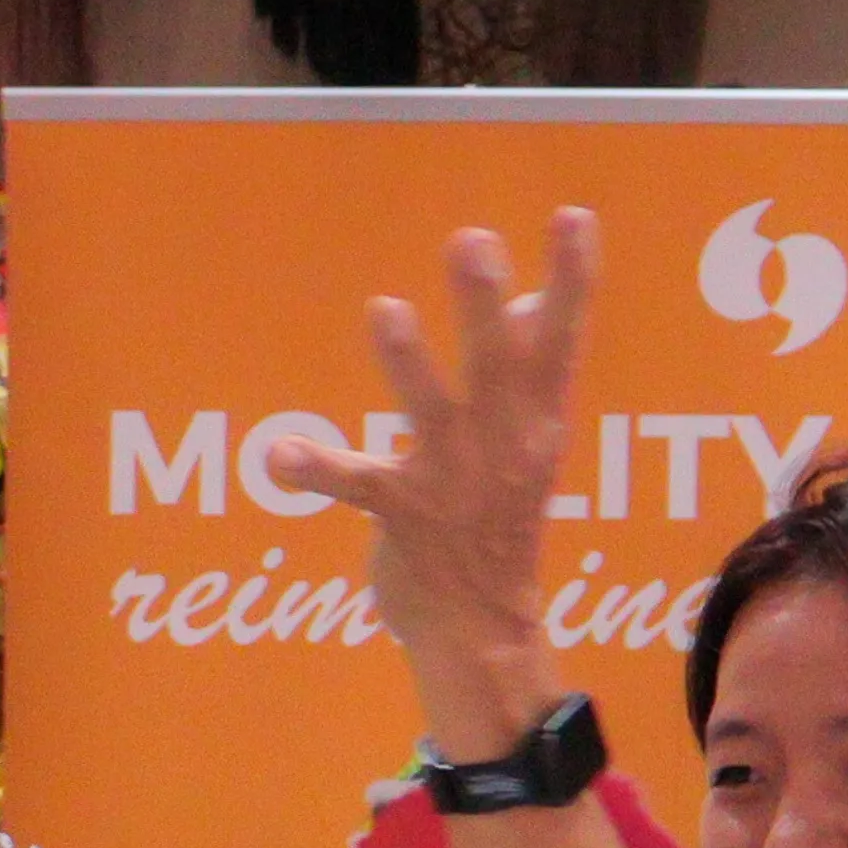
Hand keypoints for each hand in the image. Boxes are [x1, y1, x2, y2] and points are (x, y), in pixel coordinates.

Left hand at [267, 213, 595, 760]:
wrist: (484, 631)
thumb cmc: (502, 522)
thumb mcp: (531, 444)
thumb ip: (528, 375)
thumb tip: (533, 302)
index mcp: (538, 421)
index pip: (563, 340)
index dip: (573, 279)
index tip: (571, 216)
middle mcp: (502, 445)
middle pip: (498, 364)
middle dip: (483, 302)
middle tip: (470, 239)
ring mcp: (451, 482)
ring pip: (430, 414)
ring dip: (407, 363)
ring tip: (384, 309)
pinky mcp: (402, 518)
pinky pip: (354, 486)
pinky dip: (315, 469)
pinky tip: (274, 456)